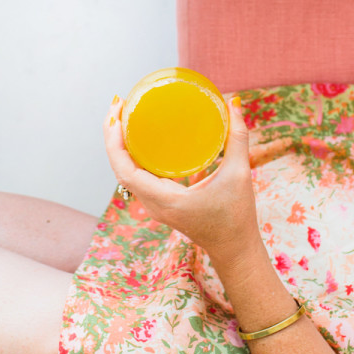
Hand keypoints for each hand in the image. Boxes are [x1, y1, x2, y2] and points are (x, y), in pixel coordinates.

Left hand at [103, 96, 262, 264]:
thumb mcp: (240, 175)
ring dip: (121, 145)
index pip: (125, 170)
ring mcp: (155, 204)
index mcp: (164, 200)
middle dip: (113, 135)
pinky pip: (138, 176)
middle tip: (119, 104)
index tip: (115, 113)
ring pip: (127, 172)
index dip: (113, 141)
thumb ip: (238, 139)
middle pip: (120, 167)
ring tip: (124, 115)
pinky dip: (134, 155)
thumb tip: (234, 103)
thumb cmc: (237, 217)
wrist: (236, 249)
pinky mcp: (162, 202)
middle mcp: (153, 203)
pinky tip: (140, 137)